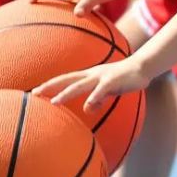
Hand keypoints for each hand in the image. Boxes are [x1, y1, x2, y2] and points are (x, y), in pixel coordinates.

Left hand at [33, 57, 152, 111]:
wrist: (142, 67)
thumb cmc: (122, 79)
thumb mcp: (107, 91)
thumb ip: (97, 100)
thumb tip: (87, 109)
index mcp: (88, 76)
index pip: (65, 79)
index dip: (50, 85)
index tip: (34, 92)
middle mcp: (91, 74)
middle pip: (66, 80)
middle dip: (50, 87)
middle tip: (34, 94)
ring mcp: (101, 77)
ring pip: (80, 85)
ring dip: (66, 94)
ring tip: (54, 102)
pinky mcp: (113, 81)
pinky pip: (101, 90)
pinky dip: (94, 97)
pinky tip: (88, 106)